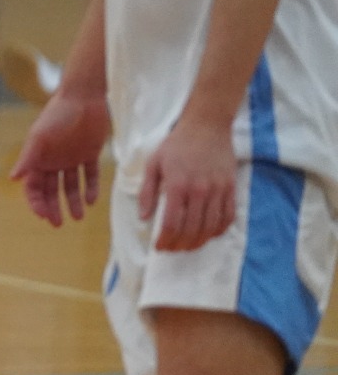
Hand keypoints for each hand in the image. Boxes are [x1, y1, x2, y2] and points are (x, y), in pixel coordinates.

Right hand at [9, 91, 110, 226]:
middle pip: (50, 190)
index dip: (36, 202)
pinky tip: (91, 200)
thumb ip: (27, 158)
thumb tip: (12, 179)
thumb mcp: (39, 138)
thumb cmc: (57, 115)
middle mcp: (53, 160)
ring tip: (78, 217)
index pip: (33, 187)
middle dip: (53, 207)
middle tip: (58, 223)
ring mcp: (72, 158)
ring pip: (71, 186)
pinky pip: (90, 175)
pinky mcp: (90, 153)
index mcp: (38, 158)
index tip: (43, 215)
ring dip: (73, 202)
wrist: (84, 96)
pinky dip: (91, 188)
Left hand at [140, 116, 236, 251]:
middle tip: (173, 249)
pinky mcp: (231, 187)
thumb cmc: (176, 145)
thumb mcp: (153, 164)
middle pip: (192, 229)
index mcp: (177, 185)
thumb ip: (147, 192)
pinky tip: (210, 234)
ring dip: (200, 241)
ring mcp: (218, 190)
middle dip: (181, 244)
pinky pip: (229, 216)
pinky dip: (220, 229)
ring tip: (189, 246)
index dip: (166, 239)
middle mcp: (199, 190)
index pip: (172, 223)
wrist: (207, 126)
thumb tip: (144, 217)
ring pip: (211, 226)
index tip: (160, 247)